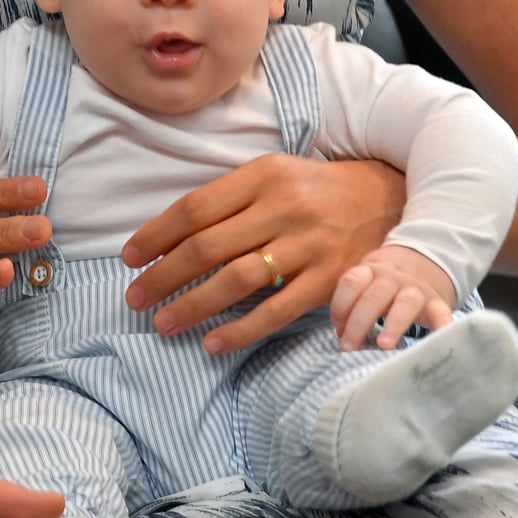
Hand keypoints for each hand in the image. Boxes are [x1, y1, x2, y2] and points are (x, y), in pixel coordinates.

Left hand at [119, 153, 405, 353]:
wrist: (387, 198)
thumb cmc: (313, 190)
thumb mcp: (272, 175)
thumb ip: (228, 200)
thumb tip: (169, 237)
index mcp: (263, 175)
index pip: (195, 208)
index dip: (156, 235)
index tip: (129, 258)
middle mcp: (284, 207)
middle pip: (208, 246)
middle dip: (163, 275)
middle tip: (134, 298)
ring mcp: (310, 245)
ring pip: (237, 280)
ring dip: (193, 305)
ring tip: (163, 322)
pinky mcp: (331, 279)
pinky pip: (278, 310)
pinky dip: (241, 330)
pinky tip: (213, 342)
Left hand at [329, 243, 455, 350]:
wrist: (421, 264)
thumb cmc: (384, 286)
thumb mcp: (367, 286)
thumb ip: (353, 306)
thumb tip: (343, 333)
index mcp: (371, 272)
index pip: (353, 281)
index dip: (342, 303)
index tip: (337, 325)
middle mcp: (393, 278)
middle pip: (375, 296)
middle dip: (358, 322)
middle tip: (348, 348)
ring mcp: (416, 289)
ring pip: (405, 303)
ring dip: (393, 324)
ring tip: (383, 345)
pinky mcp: (436, 303)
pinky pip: (441, 311)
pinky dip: (441, 323)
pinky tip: (439, 336)